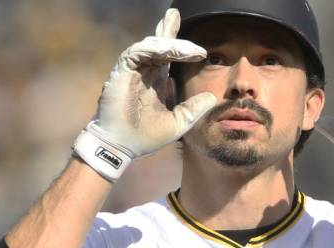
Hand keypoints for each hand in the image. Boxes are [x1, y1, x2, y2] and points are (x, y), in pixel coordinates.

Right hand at [73, 8, 216, 181]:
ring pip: (150, 46)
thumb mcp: (178, 122)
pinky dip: (152, 49)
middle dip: (168, 29)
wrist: (122, 147)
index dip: (183, 48)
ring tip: (189, 49)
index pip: (168, 57)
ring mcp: (132, 71)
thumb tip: (212, 97)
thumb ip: (193, 109)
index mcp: (156, 81)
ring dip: (169, 43)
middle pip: (158, 44)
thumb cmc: (145, 137)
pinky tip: (167, 50)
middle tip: (175, 14)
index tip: (202, 52)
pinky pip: (136, 53)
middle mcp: (144, 72)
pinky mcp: (121, 73)